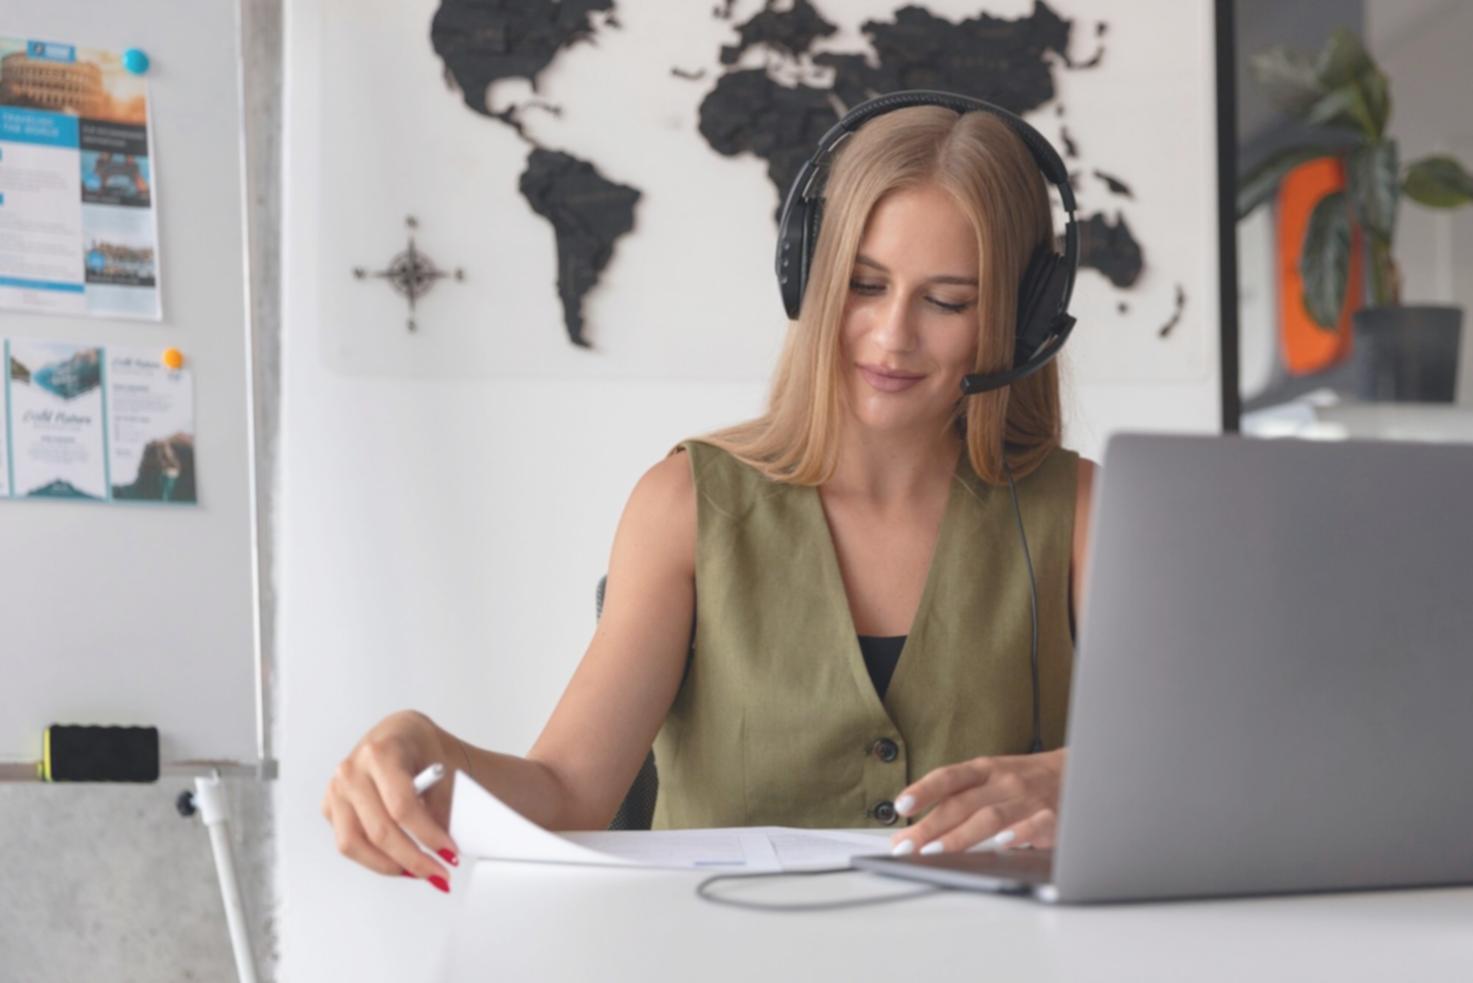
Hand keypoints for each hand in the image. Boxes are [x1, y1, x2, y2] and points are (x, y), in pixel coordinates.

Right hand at [322, 710, 462, 892]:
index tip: (449, 852)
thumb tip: (442, 849)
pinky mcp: (329, 806)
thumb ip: (440, 806)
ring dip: (389, 866)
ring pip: (354, 844)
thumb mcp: (441, 767)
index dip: (427, 835)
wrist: (399, 735)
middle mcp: (351, 770)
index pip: (402, 805)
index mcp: (380, 752)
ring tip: (418, 872)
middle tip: (439, 873)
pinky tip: (398, 860)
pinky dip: (374, 858)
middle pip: (379, 830)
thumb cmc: (419, 747)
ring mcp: (335, 789)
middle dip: (413, 859)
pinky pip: (348, 842)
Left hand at [887, 748, 1065, 855]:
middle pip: (962, 803)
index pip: (948, 777)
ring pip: (991, 817)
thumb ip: (959, 799)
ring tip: (936, 852)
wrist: (1080, 772)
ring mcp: (1028, 799)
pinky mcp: (1053, 817)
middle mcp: (1004, 781)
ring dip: (961, 836)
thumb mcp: (991, 777)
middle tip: (905, 846)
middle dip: (930, 827)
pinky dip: (1019, 834)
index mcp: (985, 769)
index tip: (901, 806)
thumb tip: (915, 830)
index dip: (923, 790)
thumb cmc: (1025, 780)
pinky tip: (1002, 845)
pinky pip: (1036, 824)